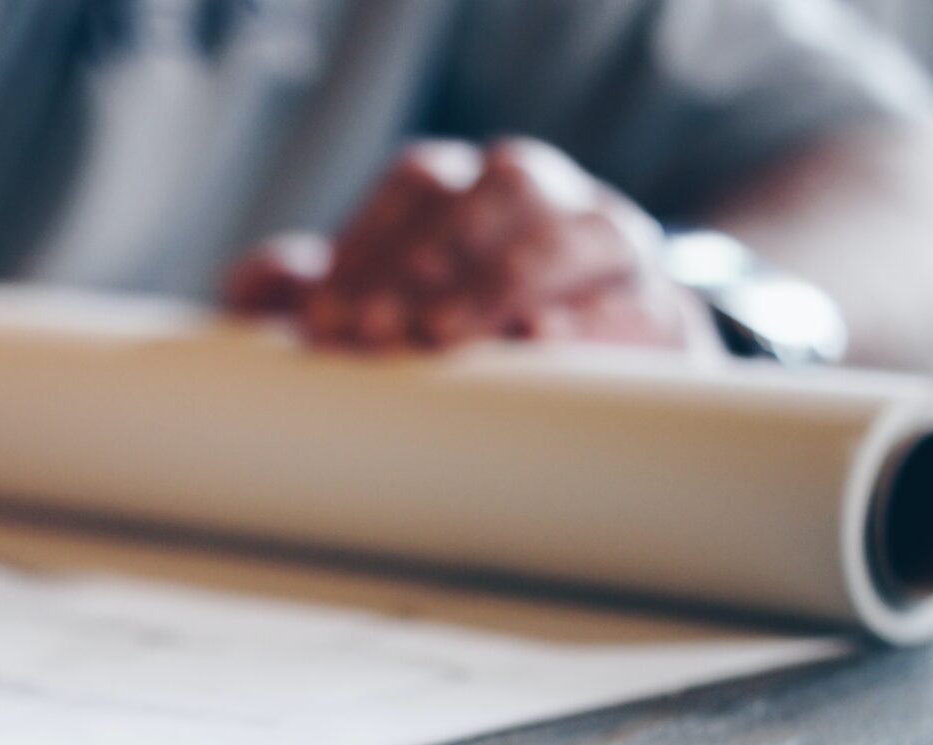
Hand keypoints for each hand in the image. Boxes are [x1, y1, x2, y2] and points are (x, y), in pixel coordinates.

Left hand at [225, 137, 718, 353]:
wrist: (582, 374)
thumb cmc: (448, 336)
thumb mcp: (368, 311)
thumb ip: (306, 292)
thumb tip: (269, 280)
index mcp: (472, 184)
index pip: (420, 183)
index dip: (369, 242)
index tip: (325, 319)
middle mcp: (548, 197)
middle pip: (499, 190)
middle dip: (430, 259)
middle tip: (371, 330)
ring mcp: (613, 244)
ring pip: (578, 231)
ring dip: (502, 279)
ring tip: (441, 334)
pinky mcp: (663, 310)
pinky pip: (641, 303)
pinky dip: (593, 322)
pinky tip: (541, 343)